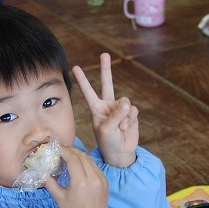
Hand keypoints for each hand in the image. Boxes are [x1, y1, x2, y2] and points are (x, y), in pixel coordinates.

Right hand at [44, 146, 108, 207]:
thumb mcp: (59, 198)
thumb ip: (50, 183)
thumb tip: (42, 170)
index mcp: (81, 183)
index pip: (73, 159)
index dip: (65, 151)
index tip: (57, 148)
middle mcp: (93, 178)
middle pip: (82, 156)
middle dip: (72, 150)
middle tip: (62, 150)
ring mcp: (101, 178)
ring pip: (90, 159)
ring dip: (79, 155)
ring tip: (70, 155)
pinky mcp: (105, 180)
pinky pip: (95, 166)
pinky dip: (86, 162)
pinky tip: (79, 164)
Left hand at [72, 53, 138, 167]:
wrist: (120, 153)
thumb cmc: (108, 143)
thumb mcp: (107, 130)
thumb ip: (115, 116)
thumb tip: (126, 103)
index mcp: (96, 109)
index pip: (88, 92)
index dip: (83, 80)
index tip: (75, 67)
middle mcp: (107, 105)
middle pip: (107, 84)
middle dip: (106, 69)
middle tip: (104, 54)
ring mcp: (119, 109)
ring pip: (125, 101)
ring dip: (124, 115)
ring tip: (120, 128)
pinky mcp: (130, 114)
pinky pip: (133, 110)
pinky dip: (131, 120)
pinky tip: (127, 128)